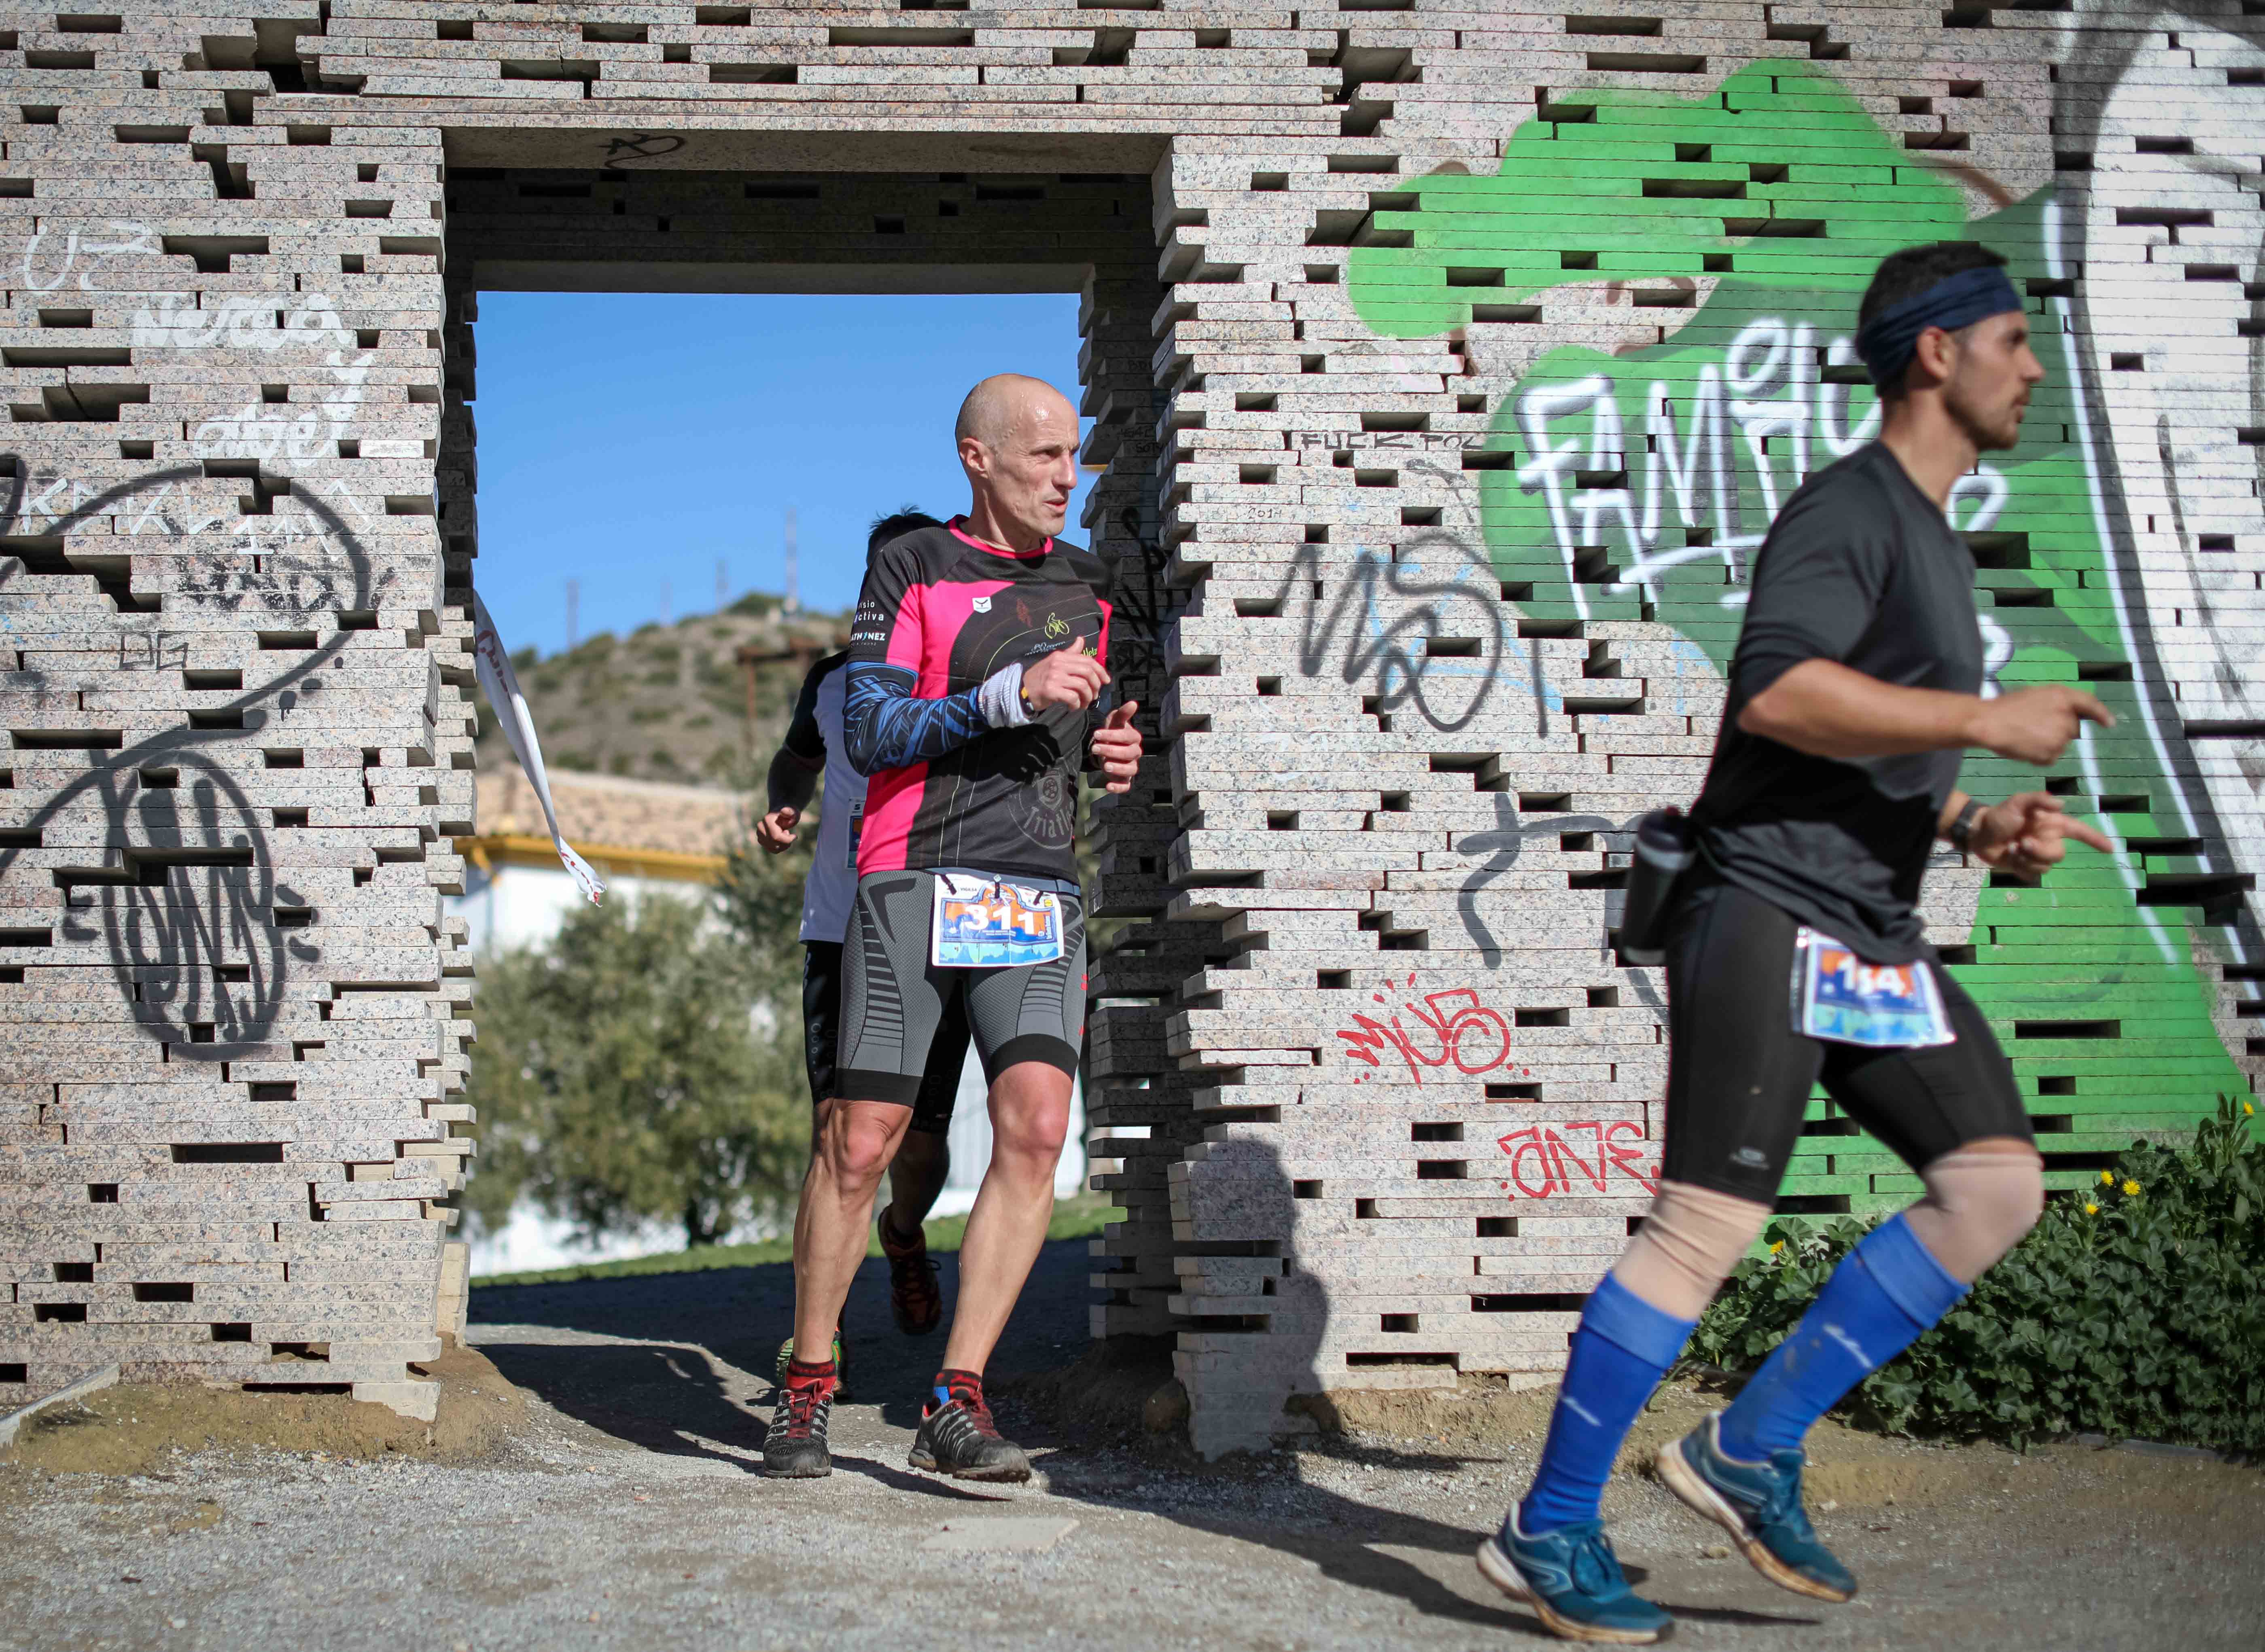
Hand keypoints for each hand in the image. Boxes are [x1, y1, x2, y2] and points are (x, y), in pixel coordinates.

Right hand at [755, 805, 799, 852]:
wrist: (780, 815)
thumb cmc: (789, 814)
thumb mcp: (792, 812)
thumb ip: (790, 812)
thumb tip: (783, 811)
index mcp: (767, 820)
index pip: (776, 837)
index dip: (788, 840)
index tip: (795, 836)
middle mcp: (760, 828)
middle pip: (775, 844)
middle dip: (786, 843)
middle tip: (789, 834)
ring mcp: (759, 835)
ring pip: (774, 849)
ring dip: (784, 845)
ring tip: (785, 835)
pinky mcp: (761, 841)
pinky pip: (773, 850)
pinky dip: (781, 848)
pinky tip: (782, 840)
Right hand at [1022, 638, 1107, 711]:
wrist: (1022, 689)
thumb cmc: (1041, 677)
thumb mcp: (1055, 661)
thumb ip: (1070, 653)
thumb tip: (1081, 639)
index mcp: (1061, 656)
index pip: (1088, 660)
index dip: (1101, 671)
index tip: (1106, 681)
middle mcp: (1058, 664)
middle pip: (1087, 672)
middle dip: (1096, 685)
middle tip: (1094, 695)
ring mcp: (1054, 677)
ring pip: (1082, 686)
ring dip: (1087, 697)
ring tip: (1084, 703)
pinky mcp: (1050, 690)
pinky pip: (1072, 698)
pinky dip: (1077, 705)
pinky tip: (1073, 707)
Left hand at [1090, 701, 1141, 793]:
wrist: (1109, 748)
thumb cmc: (1113, 733)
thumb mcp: (1114, 722)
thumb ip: (1122, 714)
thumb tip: (1133, 703)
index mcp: (1133, 738)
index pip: (1127, 736)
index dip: (1112, 735)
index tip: (1096, 734)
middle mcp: (1135, 752)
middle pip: (1129, 753)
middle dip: (1112, 750)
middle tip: (1095, 748)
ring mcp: (1131, 766)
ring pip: (1130, 769)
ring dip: (1118, 768)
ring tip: (1105, 766)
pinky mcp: (1125, 779)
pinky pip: (1126, 786)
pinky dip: (1118, 788)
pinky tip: (1108, 787)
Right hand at [1967, 685, 2113, 766]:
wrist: (1988, 723)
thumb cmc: (2007, 707)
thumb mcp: (2036, 695)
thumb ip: (2056, 703)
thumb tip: (2070, 715)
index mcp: (2062, 696)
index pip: (2090, 704)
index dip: (2101, 714)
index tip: (2110, 724)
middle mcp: (2066, 716)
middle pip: (2073, 729)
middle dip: (2060, 730)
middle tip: (2035, 727)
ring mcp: (2060, 737)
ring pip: (2061, 745)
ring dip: (2048, 744)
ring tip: (2026, 737)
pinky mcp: (2051, 754)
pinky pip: (2050, 758)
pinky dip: (2040, 756)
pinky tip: (2025, 748)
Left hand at [1968, 791, 2113, 879]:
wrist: (1978, 832)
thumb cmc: (2000, 815)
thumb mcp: (2018, 802)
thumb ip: (2039, 799)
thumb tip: (2062, 804)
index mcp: (2052, 825)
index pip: (2080, 832)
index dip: (2095, 839)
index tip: (2111, 848)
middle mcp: (2048, 840)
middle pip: (2059, 854)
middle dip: (2040, 851)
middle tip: (2021, 842)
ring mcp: (2037, 855)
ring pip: (2045, 867)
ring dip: (2026, 859)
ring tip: (2012, 848)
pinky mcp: (2025, 867)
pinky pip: (2031, 875)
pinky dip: (2019, 867)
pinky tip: (2009, 857)